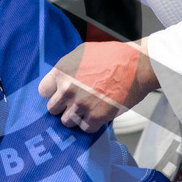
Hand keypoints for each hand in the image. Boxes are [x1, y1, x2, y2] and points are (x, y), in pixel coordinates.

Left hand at [38, 39, 156, 133]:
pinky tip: (98, 113)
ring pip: (66, 122)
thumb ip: (66, 69)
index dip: (53, 93)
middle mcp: (68, 89)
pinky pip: (84, 128)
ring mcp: (81, 104)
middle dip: (63, 106)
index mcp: (62, 71)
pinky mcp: (96, 117)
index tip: (60, 94)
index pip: (43, 91)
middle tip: (76, 102)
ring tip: (88, 108)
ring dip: (76, 117)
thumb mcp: (82, 53)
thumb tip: (58, 82)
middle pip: (52, 109)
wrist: (138, 66)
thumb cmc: (113, 56)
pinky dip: (91, 124)